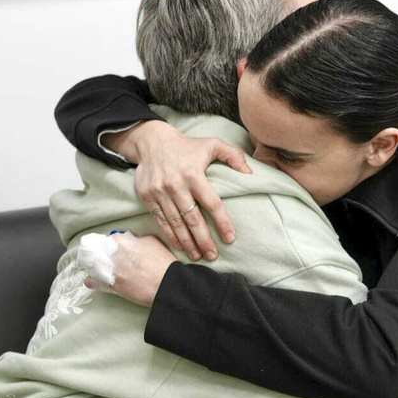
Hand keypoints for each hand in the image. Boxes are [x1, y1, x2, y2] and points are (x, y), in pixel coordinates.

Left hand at [84, 233, 176, 307]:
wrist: (166, 285)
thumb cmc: (162, 263)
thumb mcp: (152, 242)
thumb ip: (137, 239)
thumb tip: (131, 240)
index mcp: (121, 240)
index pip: (110, 239)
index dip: (115, 245)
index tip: (118, 249)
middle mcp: (111, 253)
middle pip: (98, 250)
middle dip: (103, 254)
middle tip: (111, 259)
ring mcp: (108, 269)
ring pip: (92, 265)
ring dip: (97, 266)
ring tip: (104, 269)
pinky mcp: (109, 285)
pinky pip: (91, 281)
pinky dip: (92, 281)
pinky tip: (96, 280)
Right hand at [106, 121, 251, 261]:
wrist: (151, 141)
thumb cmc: (187, 146)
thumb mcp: (212, 144)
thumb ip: (232, 155)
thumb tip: (250, 173)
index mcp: (194, 174)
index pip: (212, 203)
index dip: (222, 222)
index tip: (230, 238)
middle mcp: (176, 185)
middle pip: (193, 219)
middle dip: (204, 240)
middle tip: (213, 255)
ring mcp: (160, 192)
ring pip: (176, 223)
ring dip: (187, 242)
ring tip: (198, 256)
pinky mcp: (148, 197)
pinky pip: (161, 220)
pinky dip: (170, 235)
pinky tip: (180, 245)